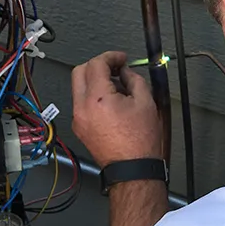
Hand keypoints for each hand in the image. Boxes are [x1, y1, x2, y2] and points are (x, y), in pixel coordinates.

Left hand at [72, 52, 161, 166]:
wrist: (133, 169)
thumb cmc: (140, 142)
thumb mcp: (146, 102)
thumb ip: (134, 79)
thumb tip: (125, 72)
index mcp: (98, 99)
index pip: (96, 64)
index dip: (111, 56)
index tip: (121, 58)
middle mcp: (82, 108)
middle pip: (79, 71)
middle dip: (98, 65)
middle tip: (115, 67)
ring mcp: (78, 119)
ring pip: (79, 87)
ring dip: (95, 80)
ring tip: (117, 88)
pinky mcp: (80, 128)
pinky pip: (82, 103)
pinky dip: (93, 96)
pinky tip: (111, 102)